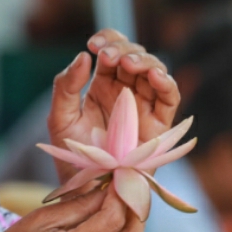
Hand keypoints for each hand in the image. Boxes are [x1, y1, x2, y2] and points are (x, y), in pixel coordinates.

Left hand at [46, 30, 179, 183]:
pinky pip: (170, 98)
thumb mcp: (60, 118)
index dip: (108, 40)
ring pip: (155, 71)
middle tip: (109, 57)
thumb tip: (84, 56)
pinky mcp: (160, 124)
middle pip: (136, 56)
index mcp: (104, 86)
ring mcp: (145, 106)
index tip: (94, 46)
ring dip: (145, 61)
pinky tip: (155, 77)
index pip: (113, 51)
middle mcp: (127, 92)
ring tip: (128, 65)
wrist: (88, 191)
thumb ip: (66, 86)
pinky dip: (167, 83)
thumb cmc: (73, 157)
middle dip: (124, 50)